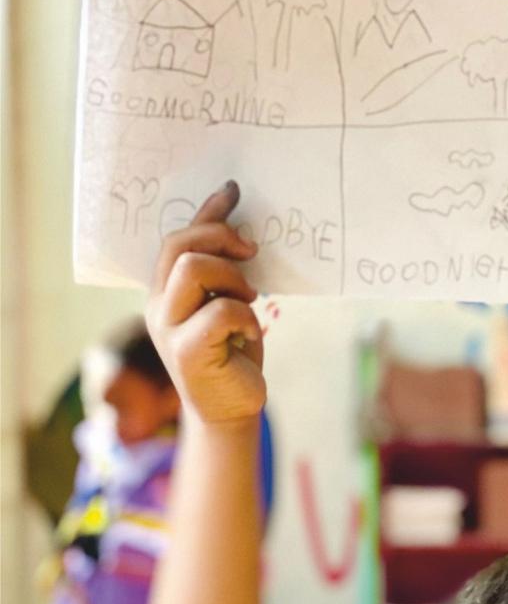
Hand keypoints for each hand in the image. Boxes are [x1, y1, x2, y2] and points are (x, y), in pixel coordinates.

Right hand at [147, 183, 263, 425]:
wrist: (230, 411)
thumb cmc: (231, 354)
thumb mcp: (226, 301)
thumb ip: (222, 263)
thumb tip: (230, 205)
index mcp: (164, 292)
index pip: (176, 239)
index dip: (207, 214)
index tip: (234, 193)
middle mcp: (158, 307)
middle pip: (181, 247)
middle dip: (221, 239)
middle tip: (252, 253)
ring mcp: (169, 330)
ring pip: (195, 270)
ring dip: (234, 279)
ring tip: (249, 300)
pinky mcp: (188, 352)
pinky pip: (222, 311)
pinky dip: (246, 317)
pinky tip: (251, 335)